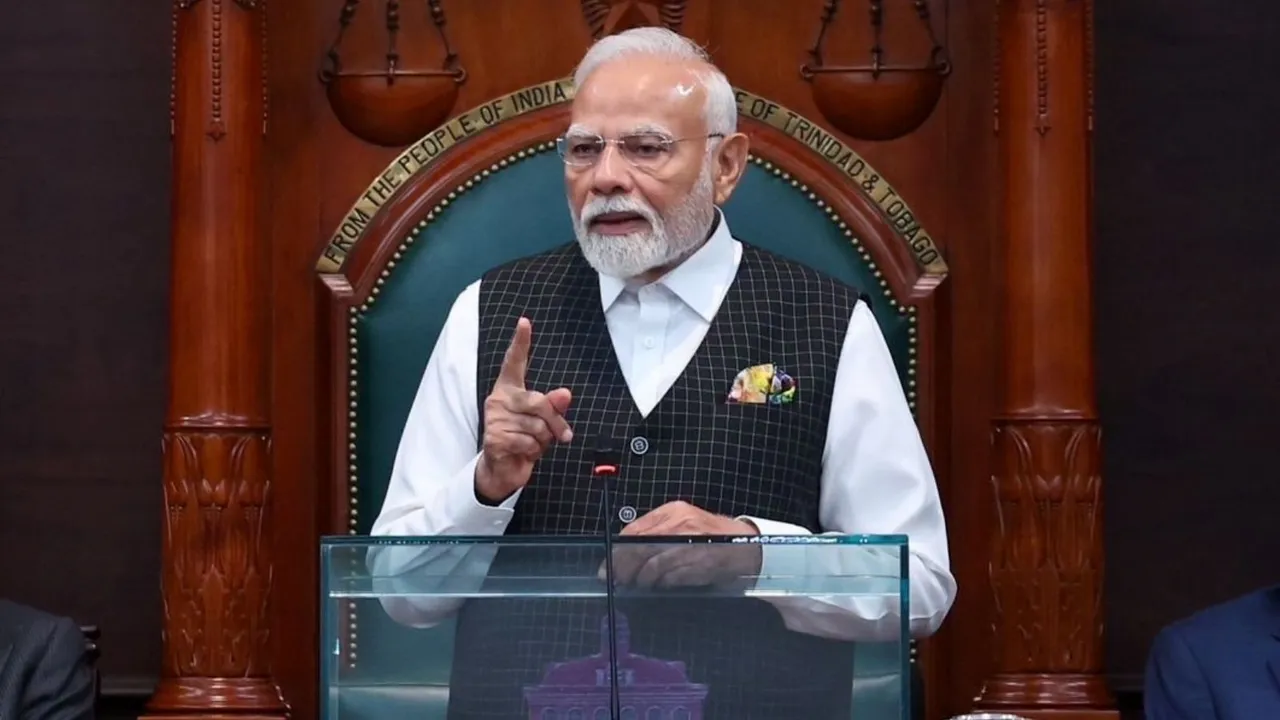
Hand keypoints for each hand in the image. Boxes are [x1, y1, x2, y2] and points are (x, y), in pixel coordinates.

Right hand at [475, 317, 572, 503]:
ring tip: (532, 443)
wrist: (503, 468)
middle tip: (561, 435)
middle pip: (539, 402)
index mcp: (510, 389)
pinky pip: (528, 442)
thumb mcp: (544, 421)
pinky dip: (533, 451)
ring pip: (537, 426)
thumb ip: (554, 406)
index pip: (515, 362)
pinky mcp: (494, 437)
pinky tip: (523, 451)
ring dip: (543, 441)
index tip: (525, 322)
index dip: (521, 342)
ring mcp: (494, 418)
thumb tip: (565, 393)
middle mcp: (499, 399)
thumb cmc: (524, 438)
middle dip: (555, 422)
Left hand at [604, 501, 762, 587]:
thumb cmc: (711, 536)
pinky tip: (661, 586)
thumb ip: (655, 532)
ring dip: (642, 579)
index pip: (634, 530)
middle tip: (616, 580)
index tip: (608, 565)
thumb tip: (624, 552)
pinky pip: (670, 578)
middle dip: (623, 568)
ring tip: (640, 584)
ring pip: (652, 565)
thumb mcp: (682, 523)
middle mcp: (680, 524)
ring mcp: (689, 545)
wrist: (746, 546)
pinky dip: (661, 584)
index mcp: (672, 511)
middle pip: (639, 548)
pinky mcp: (698, 564)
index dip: (617, 551)